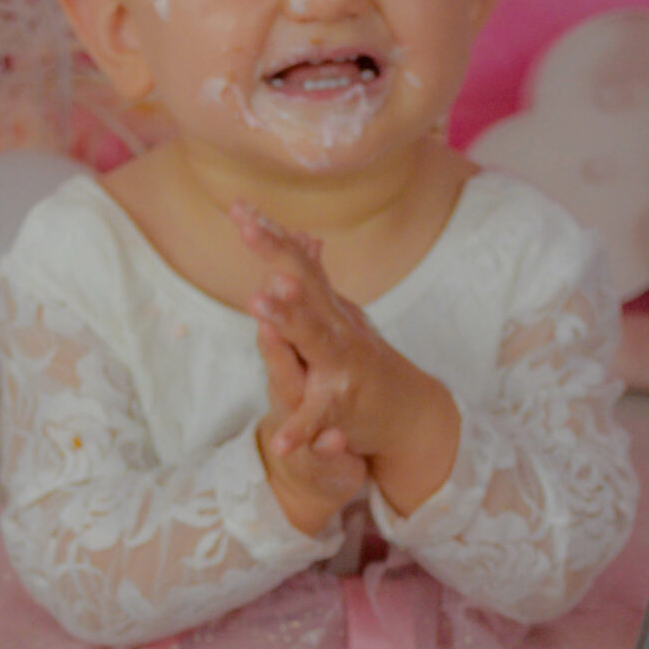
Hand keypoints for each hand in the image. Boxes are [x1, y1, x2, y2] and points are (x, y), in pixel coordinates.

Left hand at [234, 202, 459, 518]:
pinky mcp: (343, 406)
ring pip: (313, 338)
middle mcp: (337, 327)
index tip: (239, 206)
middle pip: (304, 283)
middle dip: (277, 254)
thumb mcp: (338, 316)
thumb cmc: (362, 360)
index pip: (297, 262)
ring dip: (288, 319)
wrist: (409, 411)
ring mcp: (342, 364)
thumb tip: (303, 236)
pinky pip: (317, 416)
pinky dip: (300, 430)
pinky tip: (281, 441)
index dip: (270, 234)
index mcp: (329, 308)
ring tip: (259, 303)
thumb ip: (315, 279)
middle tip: (249, 229)